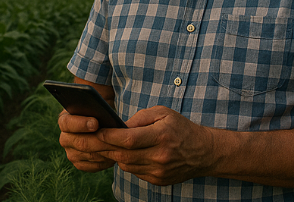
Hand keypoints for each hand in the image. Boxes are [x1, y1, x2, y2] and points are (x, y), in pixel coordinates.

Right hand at [57, 110, 115, 171]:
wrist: (101, 122)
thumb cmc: (100, 111)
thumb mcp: (97, 105)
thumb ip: (96, 107)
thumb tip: (104, 113)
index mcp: (64, 120)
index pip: (67, 123)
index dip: (81, 123)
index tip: (96, 122)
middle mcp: (64, 137)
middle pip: (78, 142)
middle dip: (98, 140)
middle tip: (113, 139)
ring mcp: (70, 152)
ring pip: (86, 155)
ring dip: (103, 151)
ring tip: (118, 148)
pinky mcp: (79, 163)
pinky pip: (90, 166)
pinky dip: (103, 162)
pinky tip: (114, 157)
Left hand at [97, 106, 215, 185]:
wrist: (203, 152)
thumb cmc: (180, 128)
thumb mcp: (163, 113)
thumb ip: (140, 118)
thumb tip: (119, 126)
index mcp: (161, 136)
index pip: (128, 139)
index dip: (109, 136)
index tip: (96, 131)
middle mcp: (160, 156)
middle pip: (123, 155)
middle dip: (104, 147)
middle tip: (90, 140)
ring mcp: (159, 171)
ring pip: (126, 165)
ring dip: (114, 155)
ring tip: (104, 145)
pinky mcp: (158, 180)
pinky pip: (134, 172)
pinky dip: (126, 163)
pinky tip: (123, 154)